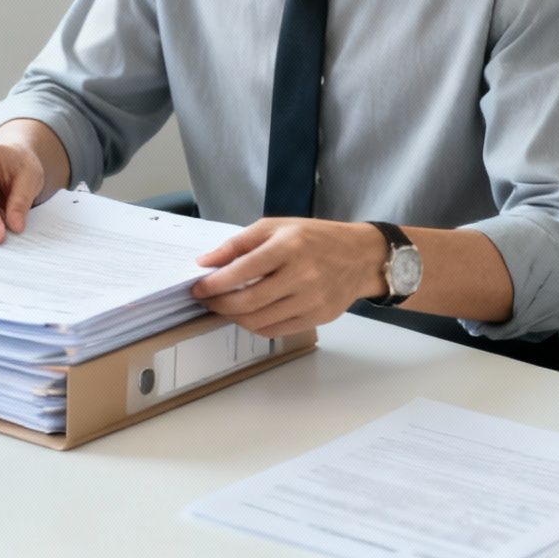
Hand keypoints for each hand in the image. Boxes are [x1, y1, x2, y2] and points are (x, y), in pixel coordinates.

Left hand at [191, 218, 388, 338]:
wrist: (361, 255)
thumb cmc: (314, 237)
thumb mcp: (275, 227)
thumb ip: (238, 244)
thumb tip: (205, 262)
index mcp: (289, 247)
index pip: (242, 270)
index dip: (214, 283)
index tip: (197, 287)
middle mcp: (302, 275)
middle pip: (249, 301)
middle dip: (219, 304)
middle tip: (205, 300)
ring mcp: (312, 300)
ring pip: (260, 320)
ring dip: (233, 318)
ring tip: (223, 308)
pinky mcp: (319, 317)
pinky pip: (276, 330)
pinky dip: (254, 326)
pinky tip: (246, 315)